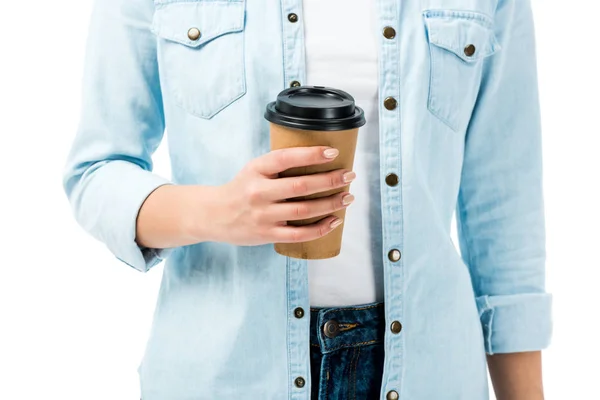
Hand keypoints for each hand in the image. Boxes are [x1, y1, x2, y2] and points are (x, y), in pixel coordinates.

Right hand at [210, 146, 355, 245]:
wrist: (214, 215)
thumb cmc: (242, 188)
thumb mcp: (255, 169)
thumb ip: (279, 164)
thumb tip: (320, 157)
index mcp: (256, 169)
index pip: (286, 158)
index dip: (311, 154)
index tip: (334, 152)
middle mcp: (258, 192)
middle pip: (301, 186)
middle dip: (330, 180)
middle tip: (349, 176)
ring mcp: (263, 215)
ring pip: (304, 210)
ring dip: (331, 203)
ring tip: (347, 197)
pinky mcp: (267, 234)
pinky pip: (299, 234)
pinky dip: (320, 228)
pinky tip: (335, 220)